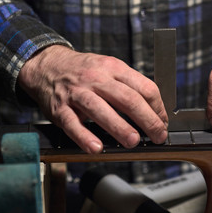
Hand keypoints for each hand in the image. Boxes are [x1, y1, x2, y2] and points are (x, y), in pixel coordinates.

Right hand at [18, 45, 167, 152]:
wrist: (48, 65)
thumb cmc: (84, 70)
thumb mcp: (109, 67)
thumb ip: (129, 85)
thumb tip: (152, 110)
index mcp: (114, 68)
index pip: (144, 87)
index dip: (158, 108)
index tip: (163, 121)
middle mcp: (97, 78)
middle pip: (128, 99)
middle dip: (148, 120)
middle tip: (158, 135)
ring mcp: (77, 93)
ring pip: (101, 110)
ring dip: (120, 128)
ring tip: (133, 141)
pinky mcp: (60, 108)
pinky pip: (73, 124)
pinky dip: (85, 137)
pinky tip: (97, 148)